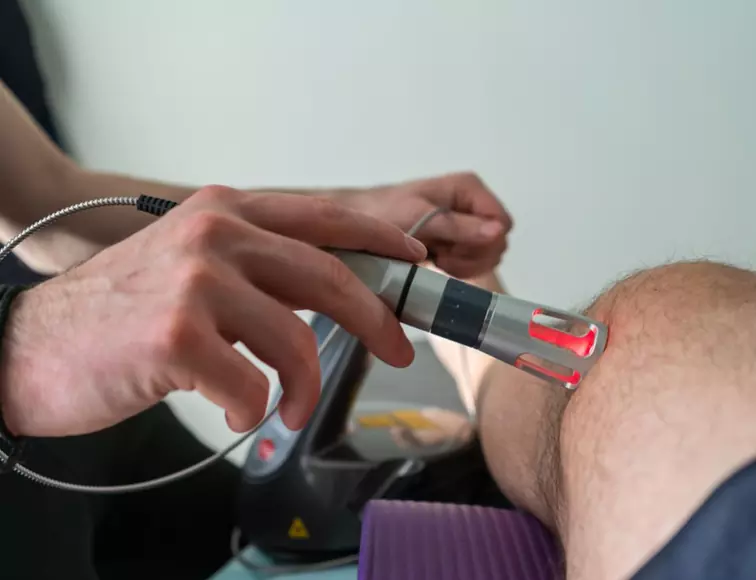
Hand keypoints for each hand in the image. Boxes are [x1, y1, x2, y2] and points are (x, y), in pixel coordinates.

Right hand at [0, 186, 426, 437]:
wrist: (29, 346)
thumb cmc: (119, 312)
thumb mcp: (194, 266)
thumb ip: (259, 269)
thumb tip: (331, 293)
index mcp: (225, 212)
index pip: (325, 219)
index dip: (381, 240)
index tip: (415, 263)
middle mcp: (213, 233)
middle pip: (329, 275)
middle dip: (375, 318)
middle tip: (397, 350)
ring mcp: (194, 282)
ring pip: (296, 340)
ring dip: (305, 387)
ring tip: (290, 408)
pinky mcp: (177, 336)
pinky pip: (252, 387)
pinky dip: (253, 410)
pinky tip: (230, 410)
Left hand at [335, 172, 511, 278]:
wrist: (358, 223)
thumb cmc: (383, 214)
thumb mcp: (419, 218)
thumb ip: (458, 227)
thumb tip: (498, 231)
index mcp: (470, 188)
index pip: (502, 224)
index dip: (481, 243)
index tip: (450, 249)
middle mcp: (474, 203)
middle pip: (497, 242)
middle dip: (470, 256)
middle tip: (439, 254)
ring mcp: (468, 223)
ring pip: (488, 255)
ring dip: (463, 264)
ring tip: (435, 257)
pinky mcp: (460, 241)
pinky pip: (476, 263)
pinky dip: (458, 268)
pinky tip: (436, 261)